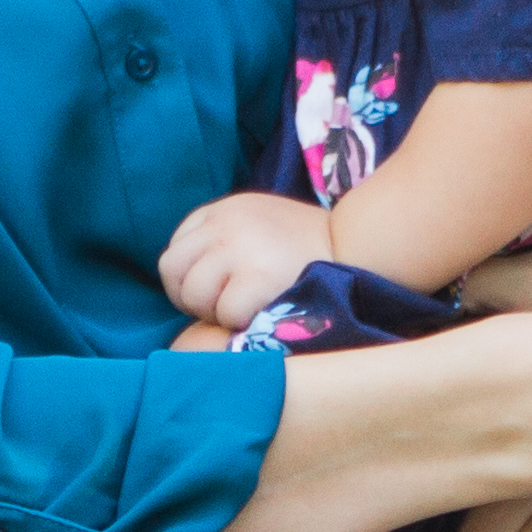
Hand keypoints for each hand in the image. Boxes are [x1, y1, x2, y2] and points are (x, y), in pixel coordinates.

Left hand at [159, 191, 333, 335]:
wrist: (358, 244)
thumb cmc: (308, 245)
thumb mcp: (260, 222)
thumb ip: (223, 237)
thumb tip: (186, 278)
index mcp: (224, 210)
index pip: (176, 249)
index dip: (189, 278)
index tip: (215, 290)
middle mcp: (225, 224)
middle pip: (173, 270)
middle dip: (192, 297)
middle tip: (223, 306)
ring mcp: (239, 249)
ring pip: (193, 294)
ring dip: (214, 311)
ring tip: (245, 308)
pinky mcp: (257, 277)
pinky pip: (224, 312)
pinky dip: (240, 321)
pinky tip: (262, 312)